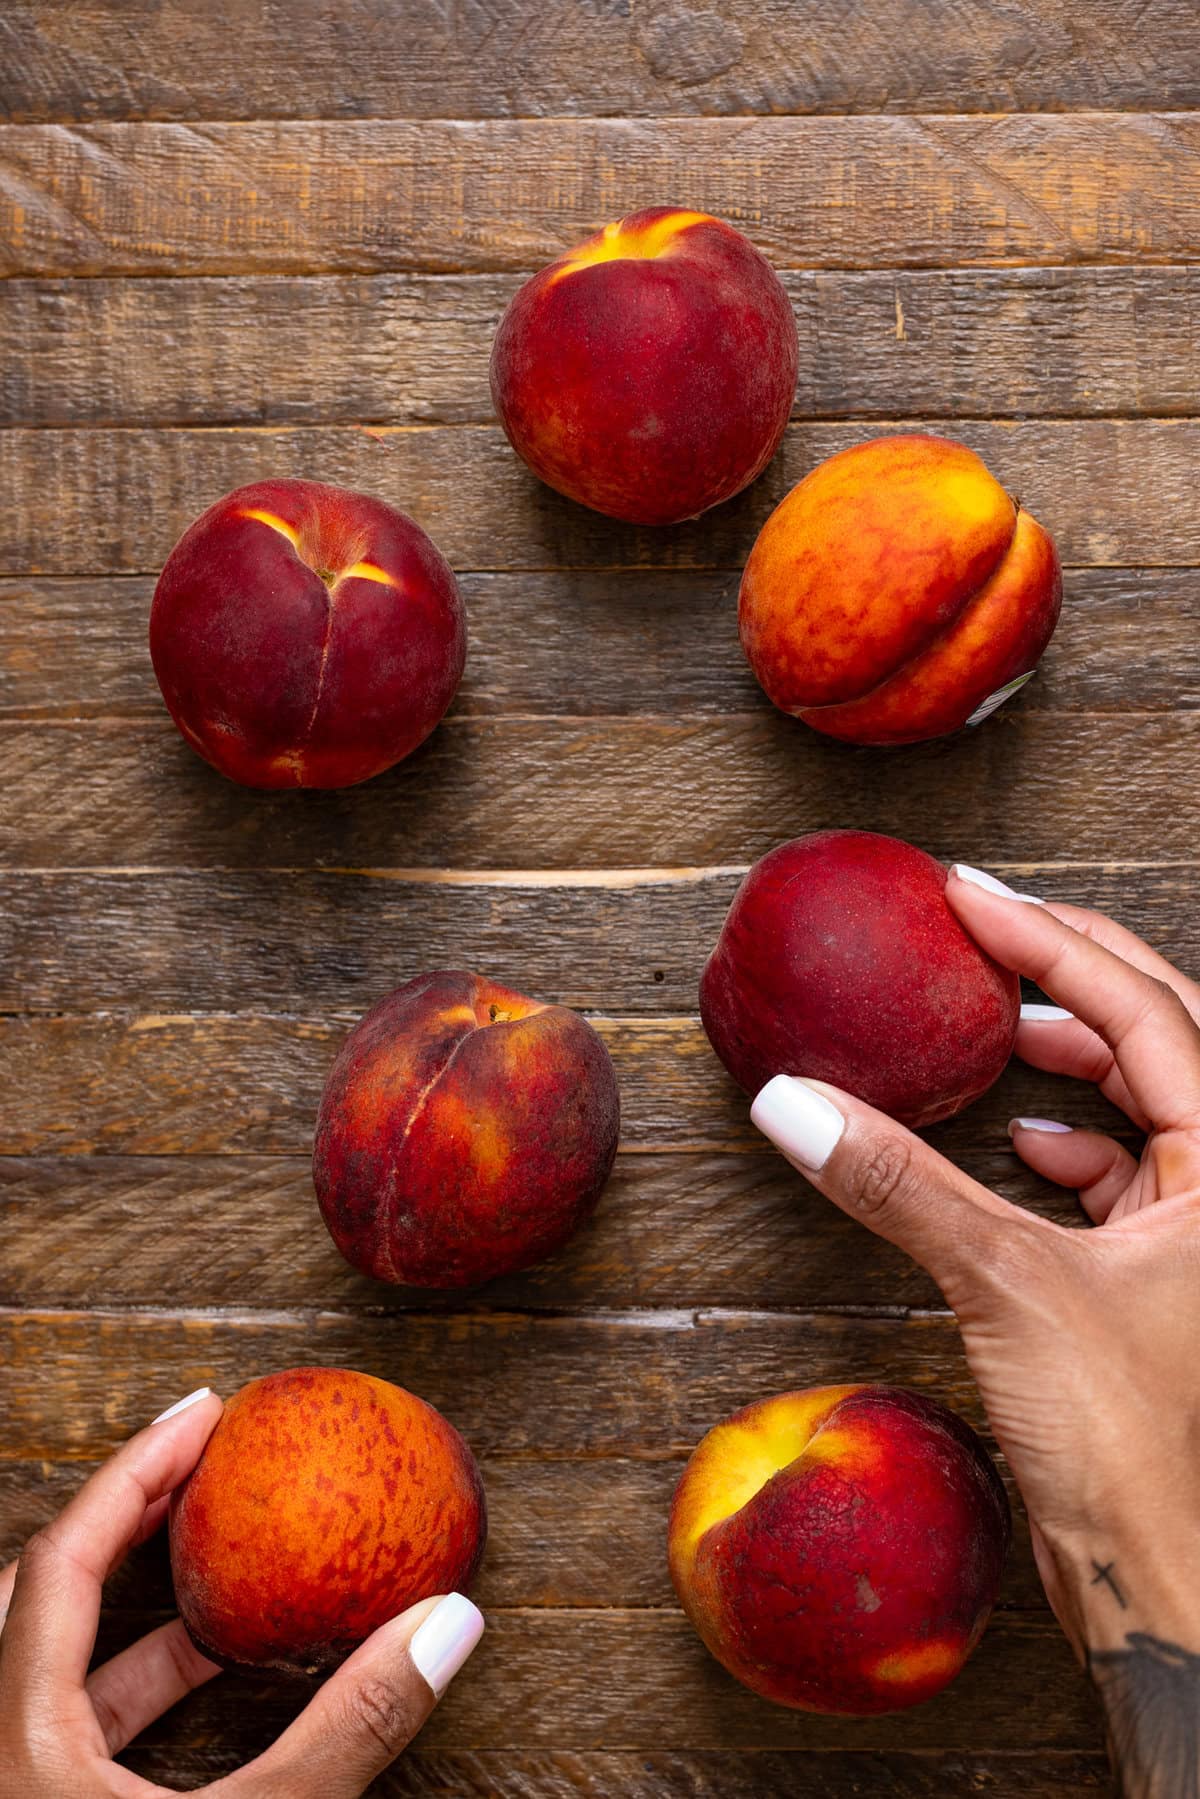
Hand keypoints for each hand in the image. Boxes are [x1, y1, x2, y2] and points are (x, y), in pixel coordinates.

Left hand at [0, 1388, 483, 1795]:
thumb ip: (348, 1733)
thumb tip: (448, 1622)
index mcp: (11, 1747)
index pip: (61, 1558)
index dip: (134, 1473)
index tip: (205, 1414)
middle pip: (33, 1598)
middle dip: (126, 1526)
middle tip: (204, 1476)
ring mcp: (8, 1796)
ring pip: (44, 1674)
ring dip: (135, 1624)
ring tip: (225, 1591)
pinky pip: (63, 1735)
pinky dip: (130, 1698)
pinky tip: (205, 1700)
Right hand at [750, 868, 1199, 1795]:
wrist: (1168, 1586)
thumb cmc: (1136, 1451)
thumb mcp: (1006, 1286)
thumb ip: (898, 1183)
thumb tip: (793, 1101)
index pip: (1144, 1009)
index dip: (1050, 941)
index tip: (969, 897)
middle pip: (1163, 1037)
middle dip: (1070, 979)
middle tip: (984, 934)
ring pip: (1151, 1106)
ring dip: (1076, 1061)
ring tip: (1001, 1029)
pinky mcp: (1174, 1285)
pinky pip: (1133, 1179)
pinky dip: (1075, 1149)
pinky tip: (1024, 1145)